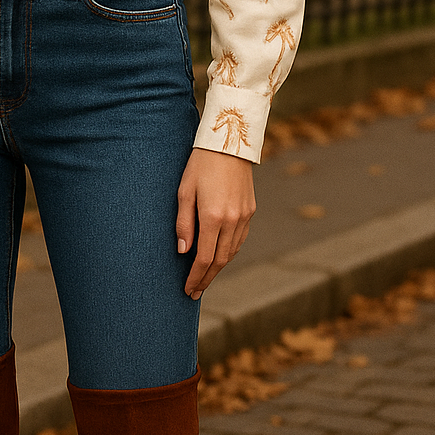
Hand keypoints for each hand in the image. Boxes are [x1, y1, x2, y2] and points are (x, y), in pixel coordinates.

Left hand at [176, 147, 254, 299]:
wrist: (230, 143)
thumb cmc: (200, 165)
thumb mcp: (184, 191)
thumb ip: (184, 223)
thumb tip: (183, 251)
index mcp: (213, 217)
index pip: (204, 258)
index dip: (195, 277)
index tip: (187, 290)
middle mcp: (232, 220)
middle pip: (220, 260)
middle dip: (207, 278)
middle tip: (194, 292)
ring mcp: (244, 216)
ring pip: (232, 252)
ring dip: (218, 267)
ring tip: (205, 277)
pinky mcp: (250, 210)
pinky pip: (240, 239)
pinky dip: (229, 252)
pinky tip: (220, 256)